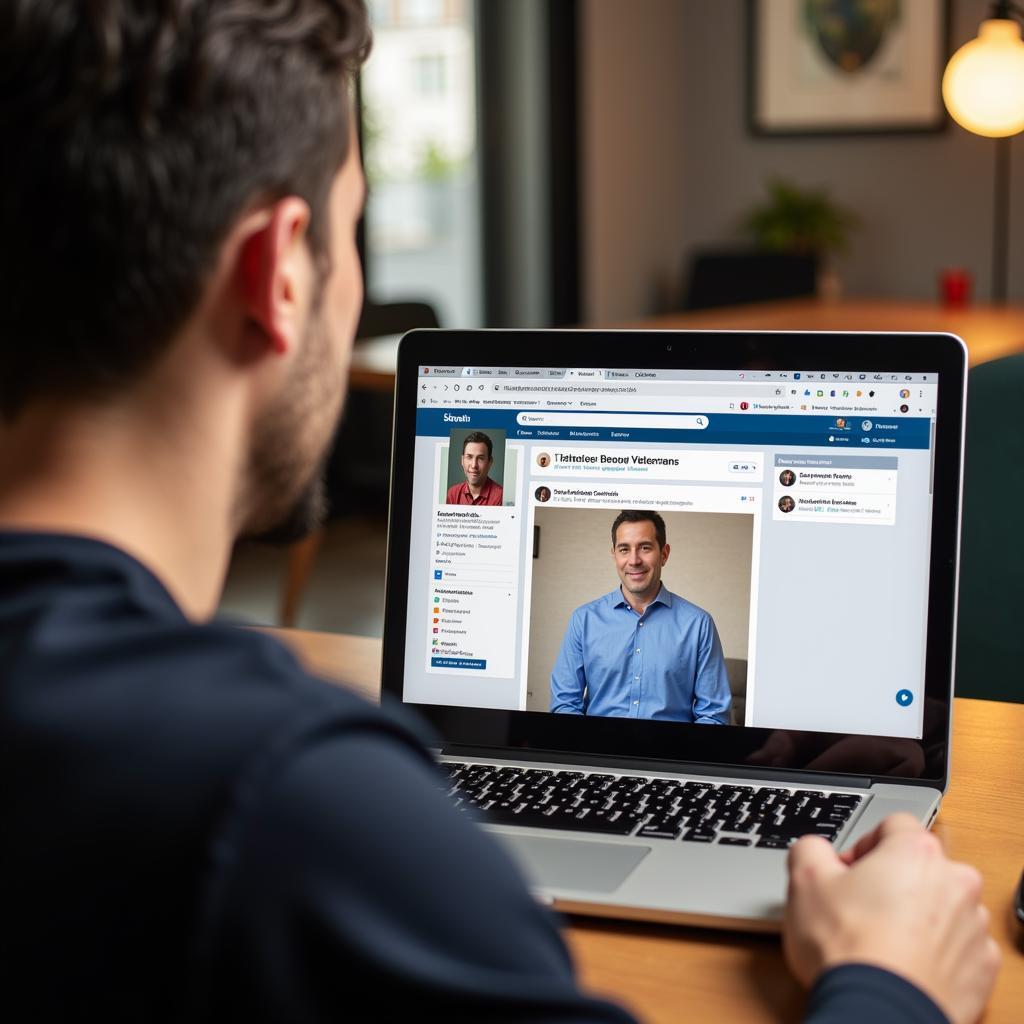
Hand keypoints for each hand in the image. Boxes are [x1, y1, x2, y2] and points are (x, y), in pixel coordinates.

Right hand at [783, 814, 999, 1023]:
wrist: (878, 1012)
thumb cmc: (847, 947)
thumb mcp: (804, 879)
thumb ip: (810, 848)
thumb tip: (814, 849)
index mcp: (916, 852)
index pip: (892, 825)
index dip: (863, 846)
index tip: (846, 871)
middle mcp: (955, 883)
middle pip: (921, 866)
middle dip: (892, 881)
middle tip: (860, 907)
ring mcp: (973, 927)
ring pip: (942, 907)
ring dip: (917, 916)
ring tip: (882, 941)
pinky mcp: (981, 968)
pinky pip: (957, 948)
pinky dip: (935, 952)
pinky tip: (905, 964)